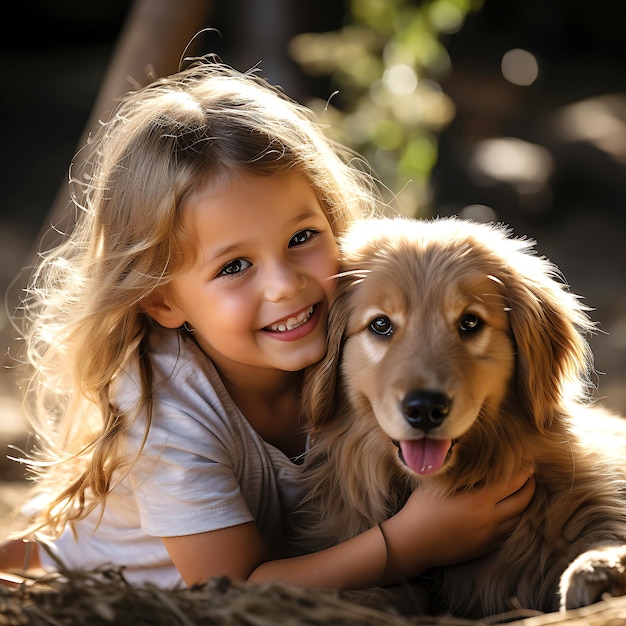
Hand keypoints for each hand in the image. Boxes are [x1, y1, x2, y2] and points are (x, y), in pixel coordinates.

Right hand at [380, 469, 534, 581]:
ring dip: (523, 504)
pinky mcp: (486, 547)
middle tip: (530, 476)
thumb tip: (475, 457)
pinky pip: (507, 532)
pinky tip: (507, 512)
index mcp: (479, 499)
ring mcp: (489, 535)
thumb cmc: (422, 507)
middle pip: (522, 500)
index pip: (513, 481)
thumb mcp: (440, 483)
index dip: (524, 471)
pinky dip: (511, 520)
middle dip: (530, 486)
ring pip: (518, 517)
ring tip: (521, 493)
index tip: (527, 463)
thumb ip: (462, 473)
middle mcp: (489, 517)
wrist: (413, 541)